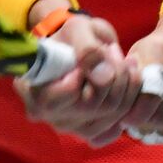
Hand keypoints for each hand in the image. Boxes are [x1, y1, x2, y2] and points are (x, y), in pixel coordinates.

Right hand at [13, 4, 139, 146]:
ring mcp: (69, 128)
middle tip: (114, 50)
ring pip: (110, 116)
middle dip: (114, 73)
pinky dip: (128, 103)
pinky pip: (115, 128)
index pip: (69, 92)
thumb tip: (103, 77)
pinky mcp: (88, 133)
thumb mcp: (77, 29)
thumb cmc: (71, 37)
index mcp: (34, 90)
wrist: (76, 47)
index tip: (97, 51)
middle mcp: (49, 116)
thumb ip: (88, 49)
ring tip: (121, 61)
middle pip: (93, 105)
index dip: (88, 72)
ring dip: (125, 85)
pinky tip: (126, 83)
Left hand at [120, 0, 162, 145]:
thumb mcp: (141, 52)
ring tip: (155, 132)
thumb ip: (129, 79)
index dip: (135, 116)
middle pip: (162, 115)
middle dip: (148, 128)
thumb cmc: (162, 48)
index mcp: (160, 50)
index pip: (147, 96)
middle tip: (141, 131)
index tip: (128, 121)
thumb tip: (119, 114)